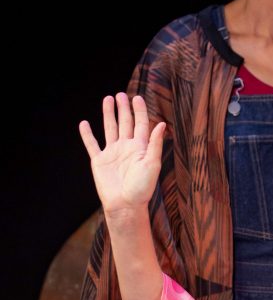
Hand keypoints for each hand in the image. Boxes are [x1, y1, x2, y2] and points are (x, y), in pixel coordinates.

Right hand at [79, 93, 164, 215]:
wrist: (125, 205)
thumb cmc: (142, 188)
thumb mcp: (152, 164)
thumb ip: (155, 144)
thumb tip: (161, 124)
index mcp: (140, 148)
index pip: (140, 124)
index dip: (139, 111)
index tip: (137, 97)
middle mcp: (126, 148)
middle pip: (125, 123)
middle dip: (123, 109)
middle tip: (120, 95)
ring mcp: (112, 153)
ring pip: (109, 129)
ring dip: (108, 114)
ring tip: (107, 99)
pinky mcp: (99, 161)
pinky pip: (92, 145)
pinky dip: (87, 134)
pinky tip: (84, 124)